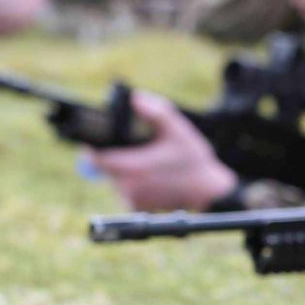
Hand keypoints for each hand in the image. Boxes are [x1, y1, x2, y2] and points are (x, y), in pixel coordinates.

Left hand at [86, 93, 239, 211]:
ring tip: (149, 164)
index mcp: (132, 167)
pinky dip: (134, 184)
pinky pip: (126, 192)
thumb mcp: (178, 129)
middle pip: (105, 168)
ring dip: (124, 170)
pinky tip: (153, 179)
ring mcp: (133, 198)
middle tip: (137, 150)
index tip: (103, 140)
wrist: (209, 191)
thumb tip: (135, 98)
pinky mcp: (138, 207)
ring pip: (115, 179)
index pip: (95, 158)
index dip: (95, 147)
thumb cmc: (194, 160)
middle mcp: (128, 186)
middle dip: (115, 156)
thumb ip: (156, 111)